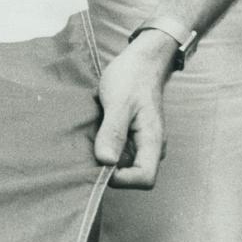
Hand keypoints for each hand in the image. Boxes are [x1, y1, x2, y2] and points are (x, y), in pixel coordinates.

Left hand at [94, 31, 177, 187]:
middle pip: (133, 175)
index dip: (122, 179)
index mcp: (152, 141)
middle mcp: (150, 147)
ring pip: (125, 164)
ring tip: (90, 139)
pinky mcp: (133, 136)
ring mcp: (142, 142)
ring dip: (107, 157)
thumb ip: (113, 132)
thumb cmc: (131, 78)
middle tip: (89, 150)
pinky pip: (120, 151)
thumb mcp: (118, 103)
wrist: (140, 61)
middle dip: (110, 169)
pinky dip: (107, 147)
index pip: (145, 179)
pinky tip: (94, 133)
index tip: (99, 162)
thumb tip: (106, 161)